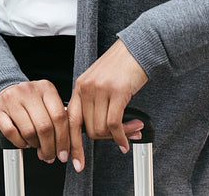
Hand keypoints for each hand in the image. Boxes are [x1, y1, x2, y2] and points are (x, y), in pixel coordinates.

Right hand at [0, 79, 71, 164]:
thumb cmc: (27, 103)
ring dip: (35, 145)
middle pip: (45, 126)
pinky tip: (23, 142)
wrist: (2, 94)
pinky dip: (20, 143)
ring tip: (36, 146)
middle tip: (50, 156)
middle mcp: (29, 90)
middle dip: (50, 147)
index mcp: (46, 88)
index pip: (60, 116)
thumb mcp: (45, 104)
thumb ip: (56, 120)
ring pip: (29, 131)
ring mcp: (11, 99)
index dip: (64, 139)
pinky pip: (11, 133)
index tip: (64, 153)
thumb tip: (65, 146)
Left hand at [67, 39, 148, 170]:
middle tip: (119, 140)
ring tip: (130, 133)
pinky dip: (121, 137)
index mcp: (80, 86)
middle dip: (105, 139)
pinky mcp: (117, 91)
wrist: (138, 48)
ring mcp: (101, 89)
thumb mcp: (100, 82)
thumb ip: (95, 102)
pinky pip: (114, 124)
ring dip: (116, 137)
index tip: (74, 160)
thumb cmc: (121, 66)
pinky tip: (127, 140)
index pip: (70, 121)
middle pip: (88, 129)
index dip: (71, 144)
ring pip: (101, 128)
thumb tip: (99, 131)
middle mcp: (87, 88)